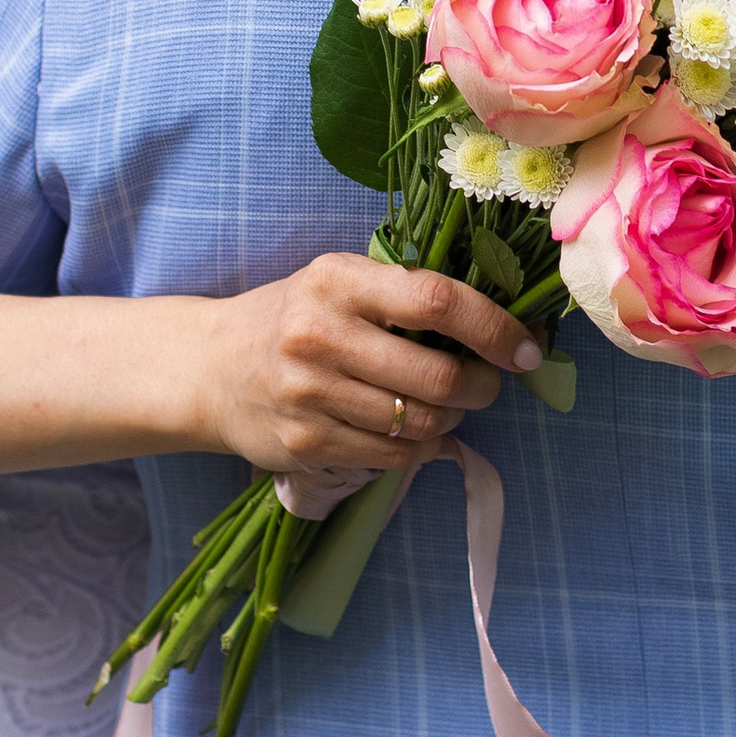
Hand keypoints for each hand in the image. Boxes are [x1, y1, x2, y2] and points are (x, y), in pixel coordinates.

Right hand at [192, 252, 539, 474]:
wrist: (210, 367)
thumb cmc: (293, 317)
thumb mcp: (337, 282)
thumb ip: (403, 294)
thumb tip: (500, 323)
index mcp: (338, 280)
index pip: (436, 300)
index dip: (493, 327)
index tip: (524, 347)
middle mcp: (320, 334)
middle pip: (437, 376)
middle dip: (483, 386)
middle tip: (488, 383)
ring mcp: (309, 394)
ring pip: (420, 423)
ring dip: (452, 419)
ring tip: (448, 405)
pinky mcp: (305, 442)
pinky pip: (393, 456)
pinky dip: (419, 447)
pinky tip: (412, 430)